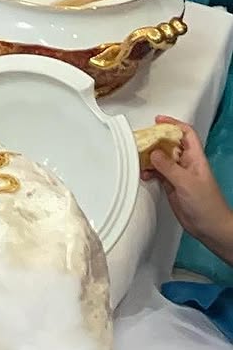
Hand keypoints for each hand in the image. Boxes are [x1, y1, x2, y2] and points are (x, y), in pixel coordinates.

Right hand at [145, 118, 232, 256]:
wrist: (210, 228)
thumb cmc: (207, 205)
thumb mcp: (186, 182)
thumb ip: (168, 166)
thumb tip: (153, 152)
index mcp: (195, 158)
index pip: (185, 133)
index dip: (172, 124)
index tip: (157, 121)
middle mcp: (186, 163)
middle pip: (169, 144)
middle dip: (155, 140)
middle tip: (141, 140)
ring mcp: (178, 174)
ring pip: (161, 158)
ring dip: (149, 157)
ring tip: (139, 158)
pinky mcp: (171, 185)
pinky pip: (157, 172)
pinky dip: (148, 171)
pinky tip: (144, 174)